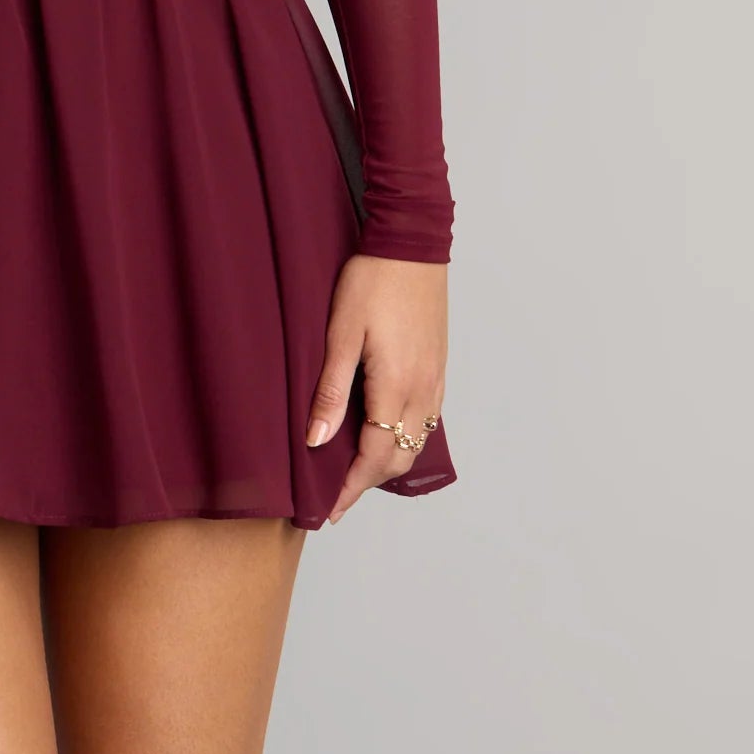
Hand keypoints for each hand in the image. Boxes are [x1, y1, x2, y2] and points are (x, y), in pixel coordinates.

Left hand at [306, 254, 447, 520]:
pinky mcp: (437, 366)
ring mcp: (435, 380)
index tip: (328, 509)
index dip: (350, 487)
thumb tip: (316, 440)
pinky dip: (403, 438)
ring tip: (353, 472)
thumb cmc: (373, 280)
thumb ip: (330, 390)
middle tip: (335, 496)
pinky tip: (381, 433)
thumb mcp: (341, 332)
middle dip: (368, 482)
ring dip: (387, 462)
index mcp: (397, 386)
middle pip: (399, 457)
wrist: (412, 243)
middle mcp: (423, 391)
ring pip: (415, 441)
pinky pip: (424, 420)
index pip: (375, 456)